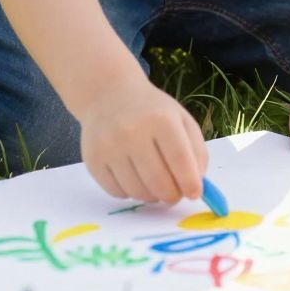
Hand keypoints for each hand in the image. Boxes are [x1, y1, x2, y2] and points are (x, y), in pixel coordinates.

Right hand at [79, 75, 207, 204]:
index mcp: (161, 118)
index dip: (190, 182)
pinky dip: (130, 193)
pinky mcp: (93, 160)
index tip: (195, 194)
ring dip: (152, 196)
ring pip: (138, 192)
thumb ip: (196, 151)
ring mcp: (109, 146)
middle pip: (159, 181)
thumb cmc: (151, 110)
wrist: (109, 94)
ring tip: (155, 183)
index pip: (180, 159)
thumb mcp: (181, 119)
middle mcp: (133, 131)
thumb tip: (196, 187)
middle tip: (175, 194)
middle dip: (172, 195)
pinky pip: (117, 193)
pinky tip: (134, 178)